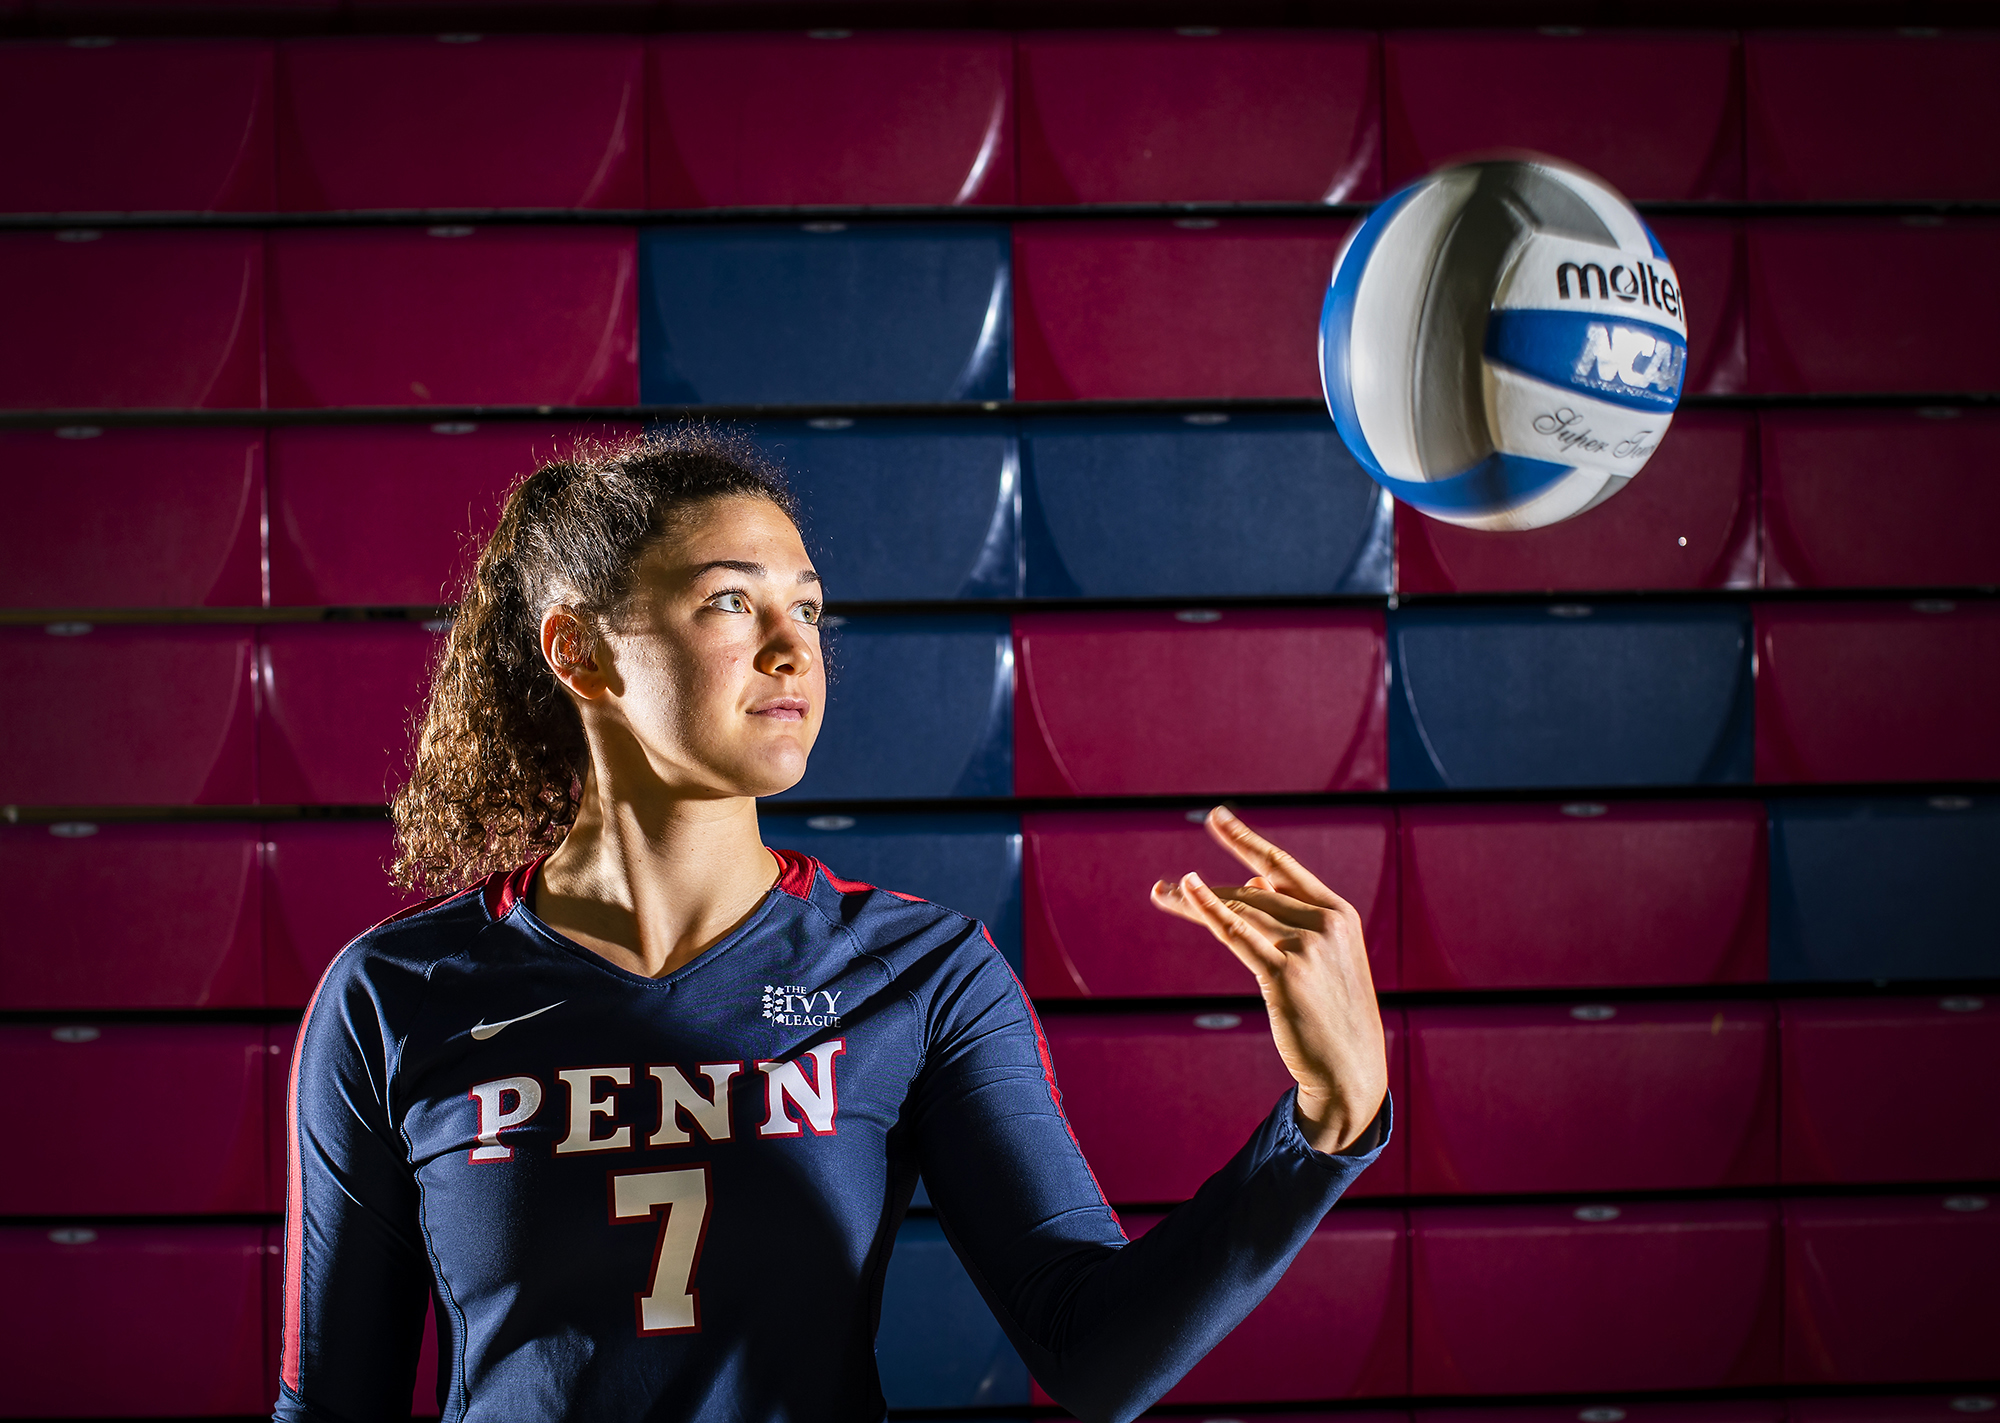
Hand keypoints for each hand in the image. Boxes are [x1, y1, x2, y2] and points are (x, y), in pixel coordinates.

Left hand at [1150, 807, 1387, 1154]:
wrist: (1351, 1069)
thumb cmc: (1332, 1013)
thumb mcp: (1322, 959)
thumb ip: (1289, 920)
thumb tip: (1248, 887)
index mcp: (1338, 913)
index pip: (1282, 866)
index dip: (1246, 840)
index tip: (1216, 816)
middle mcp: (1325, 923)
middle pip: (1250, 893)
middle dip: (1205, 889)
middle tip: (1164, 888)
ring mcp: (1308, 947)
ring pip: (1239, 912)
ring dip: (1195, 902)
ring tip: (1161, 894)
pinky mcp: (1286, 974)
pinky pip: (1237, 934)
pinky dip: (1208, 910)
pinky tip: (1187, 891)